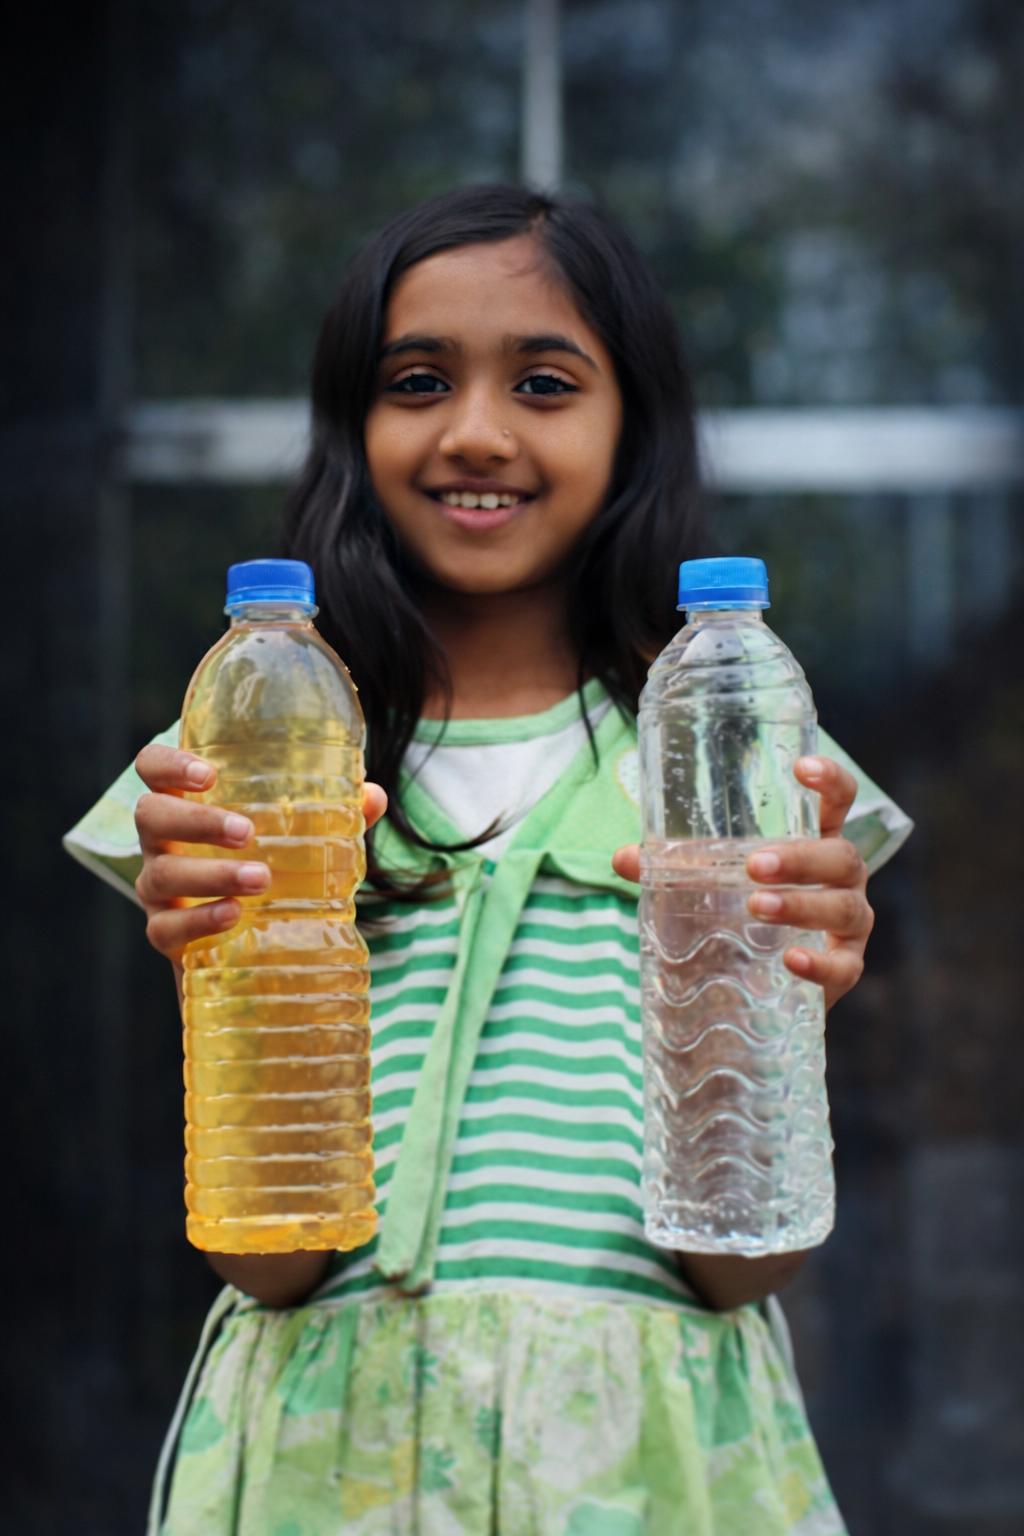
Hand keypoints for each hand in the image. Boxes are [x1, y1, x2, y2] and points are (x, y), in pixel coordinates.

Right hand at [133, 743, 387, 966]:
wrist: (247, 944)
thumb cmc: (270, 868)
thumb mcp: (298, 839)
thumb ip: (332, 816)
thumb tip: (372, 796)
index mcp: (186, 803)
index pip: (152, 768)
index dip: (168, 764)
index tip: (207, 774)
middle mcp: (160, 842)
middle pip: (151, 815)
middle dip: (197, 821)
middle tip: (246, 831)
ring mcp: (157, 887)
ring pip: (162, 873)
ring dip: (210, 873)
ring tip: (260, 878)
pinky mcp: (163, 933)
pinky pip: (166, 927)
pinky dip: (200, 920)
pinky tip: (234, 914)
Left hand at [611, 754, 872, 1010]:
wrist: (755, 989)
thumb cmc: (739, 915)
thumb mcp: (708, 885)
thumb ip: (673, 869)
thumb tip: (623, 857)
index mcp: (814, 842)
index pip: (837, 802)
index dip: (829, 780)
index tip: (801, 769)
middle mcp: (841, 879)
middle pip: (841, 856)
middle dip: (801, 858)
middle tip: (755, 865)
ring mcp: (848, 924)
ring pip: (844, 907)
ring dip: (803, 905)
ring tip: (759, 907)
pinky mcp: (845, 968)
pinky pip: (845, 966)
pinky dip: (820, 964)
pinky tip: (792, 960)